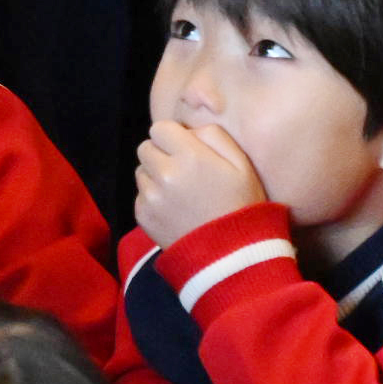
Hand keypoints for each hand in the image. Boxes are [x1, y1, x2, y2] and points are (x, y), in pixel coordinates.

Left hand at [130, 117, 268, 246]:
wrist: (233, 255)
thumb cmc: (241, 204)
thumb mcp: (241, 164)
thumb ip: (214, 135)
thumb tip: (187, 130)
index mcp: (189, 156)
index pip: (159, 128)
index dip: (173, 137)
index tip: (186, 151)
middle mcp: (164, 174)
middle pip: (146, 148)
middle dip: (162, 154)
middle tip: (183, 172)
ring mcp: (150, 197)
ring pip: (141, 171)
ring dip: (155, 176)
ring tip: (181, 193)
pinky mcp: (143, 216)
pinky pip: (140, 195)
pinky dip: (153, 198)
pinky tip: (175, 209)